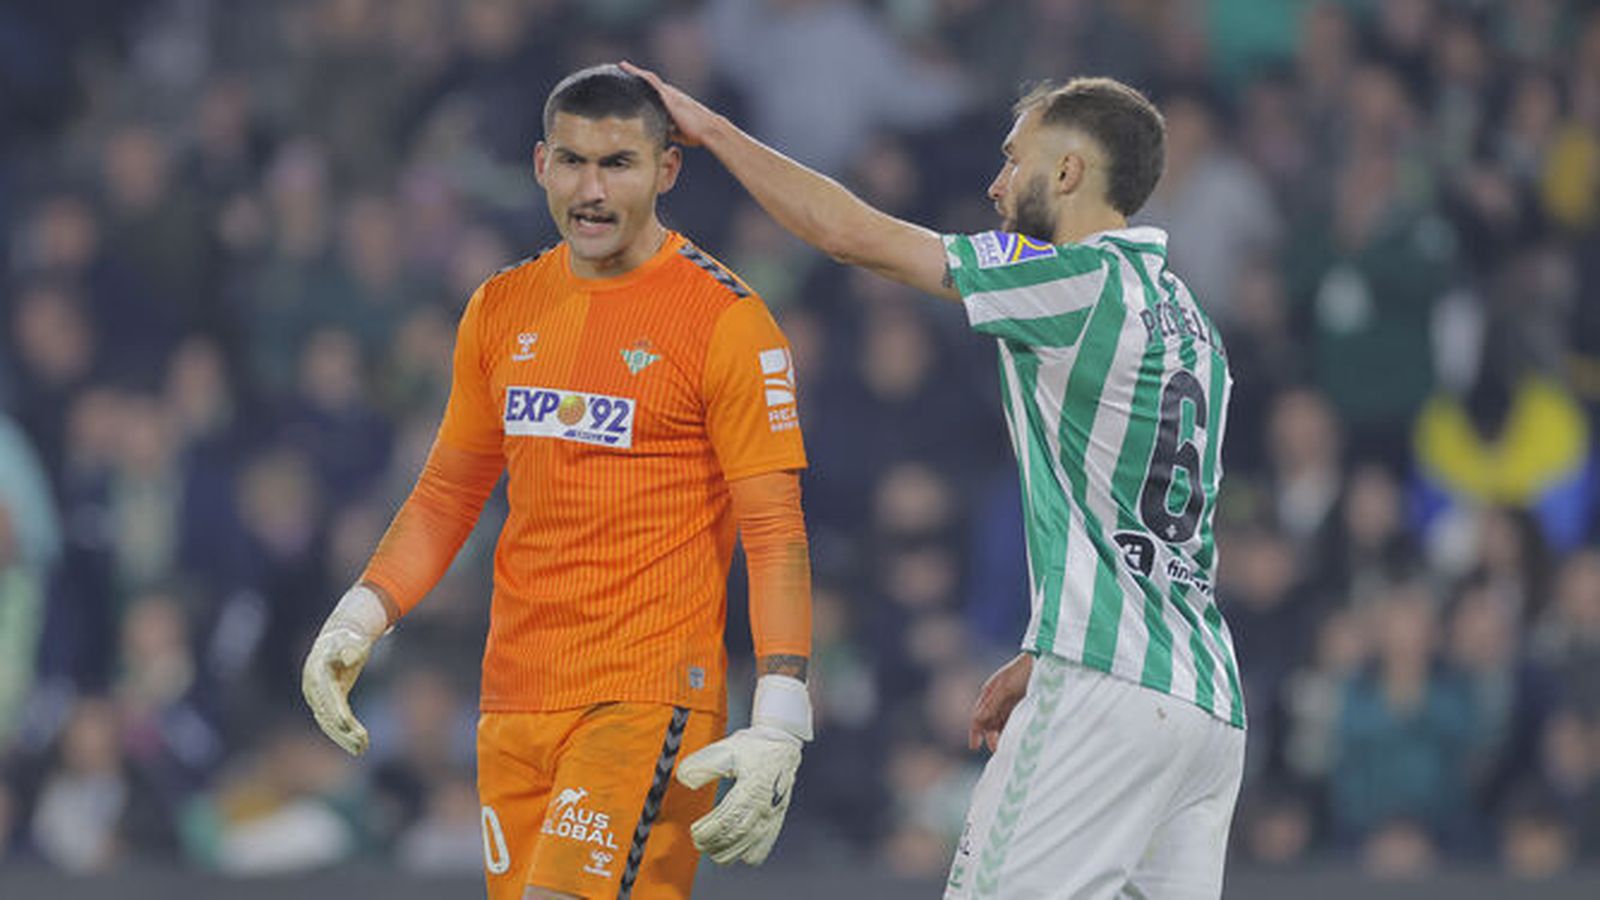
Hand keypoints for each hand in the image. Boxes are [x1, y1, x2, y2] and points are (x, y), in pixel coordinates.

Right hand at [301, 625, 374, 754]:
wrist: (338, 638)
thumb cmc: (348, 639)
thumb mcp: (350, 640)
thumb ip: (350, 648)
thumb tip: (349, 657)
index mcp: (317, 672)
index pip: (326, 696)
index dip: (336, 711)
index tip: (348, 725)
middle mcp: (313, 688)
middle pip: (326, 713)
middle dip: (342, 730)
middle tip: (362, 744)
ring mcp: (317, 697)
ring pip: (328, 722)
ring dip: (345, 738)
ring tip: (362, 749)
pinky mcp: (325, 703)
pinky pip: (332, 722)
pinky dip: (345, 734)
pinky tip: (360, 744)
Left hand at [621, 60, 721, 146]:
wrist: (708, 130)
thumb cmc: (697, 133)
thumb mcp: (678, 132)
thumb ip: (667, 130)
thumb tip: (658, 134)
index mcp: (673, 102)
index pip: (656, 92)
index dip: (646, 86)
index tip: (636, 83)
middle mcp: (671, 94)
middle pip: (651, 82)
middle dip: (638, 76)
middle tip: (623, 68)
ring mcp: (669, 93)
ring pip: (649, 78)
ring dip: (636, 72)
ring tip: (622, 65)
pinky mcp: (667, 95)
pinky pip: (649, 80)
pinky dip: (637, 73)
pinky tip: (626, 68)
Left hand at [675, 725, 802, 864]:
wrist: (782, 744)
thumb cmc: (754, 747)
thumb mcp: (726, 749)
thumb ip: (703, 764)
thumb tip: (684, 779)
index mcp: (752, 788)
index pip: (727, 819)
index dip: (709, 831)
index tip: (695, 831)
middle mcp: (764, 805)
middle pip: (736, 836)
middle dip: (714, 843)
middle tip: (698, 840)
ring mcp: (771, 816)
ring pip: (748, 847)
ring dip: (726, 852)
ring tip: (711, 848)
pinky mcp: (775, 821)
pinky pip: (763, 848)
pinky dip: (746, 855)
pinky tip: (734, 850)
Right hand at [969, 653, 1033, 752]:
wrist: (1045, 661)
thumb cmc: (1022, 671)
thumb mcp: (1004, 687)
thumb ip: (991, 704)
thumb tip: (976, 721)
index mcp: (989, 692)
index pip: (978, 716)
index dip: (975, 732)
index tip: (974, 746)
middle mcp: (998, 699)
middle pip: (990, 723)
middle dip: (991, 736)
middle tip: (998, 748)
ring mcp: (1011, 703)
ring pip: (1002, 724)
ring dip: (1003, 735)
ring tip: (1008, 747)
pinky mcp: (1025, 705)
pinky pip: (1015, 722)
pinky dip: (1014, 730)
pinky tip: (1017, 738)